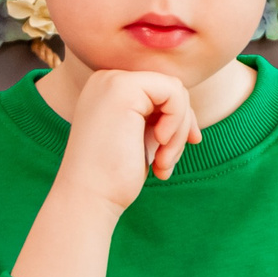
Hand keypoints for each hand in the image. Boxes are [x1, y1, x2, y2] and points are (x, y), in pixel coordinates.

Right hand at [52, 69, 201, 213]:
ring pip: (175, 91)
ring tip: (163, 162)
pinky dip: (177, 123)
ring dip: (178, 132)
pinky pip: (174, 94)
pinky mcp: (123, 89)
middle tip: (167, 161)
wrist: (88, 198)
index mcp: (107, 88)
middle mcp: (106, 78)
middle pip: (170, 88)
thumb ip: (159, 116)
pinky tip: (159, 145)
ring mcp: (112, 81)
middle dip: (180, 126)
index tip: (182, 147)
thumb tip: (189, 112)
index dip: (179, 118)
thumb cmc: (114, 175)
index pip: (160, 90)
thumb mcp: (141, 137)